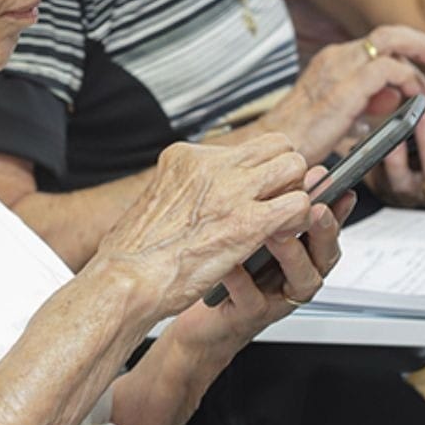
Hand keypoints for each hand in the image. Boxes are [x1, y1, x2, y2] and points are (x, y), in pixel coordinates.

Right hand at [91, 134, 311, 320]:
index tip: (258, 188)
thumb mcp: (157, 200)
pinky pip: (297, 205)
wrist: (125, 279)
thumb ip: (186, 189)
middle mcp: (212, 166)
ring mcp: (232, 191)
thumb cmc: (135, 254)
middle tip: (278, 200)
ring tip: (283, 218)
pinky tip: (284, 235)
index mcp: (186, 158)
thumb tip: (203, 196)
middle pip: (277, 145)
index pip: (244, 146)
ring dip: (295, 192)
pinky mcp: (247, 222)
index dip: (258, 168)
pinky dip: (298, 219)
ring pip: (294, 167)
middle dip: (284, 172)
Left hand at [167, 189, 356, 350]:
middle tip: (312, 209)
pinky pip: (253, 299)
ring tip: (275, 232)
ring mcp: (279, 297)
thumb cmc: (236, 267)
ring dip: (291, 253)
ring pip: (301, 279)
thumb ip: (285, 205)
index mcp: (305, 253)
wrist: (205, 314)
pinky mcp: (252, 315)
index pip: (331, 229)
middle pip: (325, 254)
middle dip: (322, 230)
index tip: (340, 191)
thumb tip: (312, 172)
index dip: (339, 211)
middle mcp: (298, 275)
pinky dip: (242, 280)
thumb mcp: (261, 229)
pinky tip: (232, 263)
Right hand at [259, 25, 424, 162]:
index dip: (414, 48)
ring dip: (421, 63)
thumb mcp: (342, 117)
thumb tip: (392, 99)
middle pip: (390, 33)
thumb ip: (367, 104)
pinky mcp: (343, 89)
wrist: (274, 152)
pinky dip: (407, 81)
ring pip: (391, 43)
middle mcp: (336, 57)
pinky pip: (387, 70)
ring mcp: (338, 69)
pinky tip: (415, 101)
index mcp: (335, 61)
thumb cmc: (302, 140)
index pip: (381, 41)